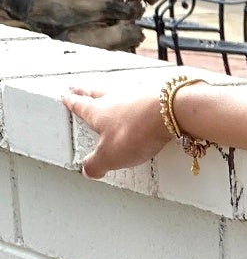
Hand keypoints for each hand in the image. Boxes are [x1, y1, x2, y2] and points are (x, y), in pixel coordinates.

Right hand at [59, 72, 198, 178]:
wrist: (169, 111)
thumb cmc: (136, 131)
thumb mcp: (111, 156)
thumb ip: (97, 164)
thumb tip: (87, 171)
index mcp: (97, 112)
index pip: (80, 106)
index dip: (71, 103)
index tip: (65, 96)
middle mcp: (113, 99)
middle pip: (94, 93)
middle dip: (84, 92)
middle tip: (76, 87)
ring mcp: (134, 94)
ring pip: (115, 91)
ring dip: (107, 91)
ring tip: (103, 91)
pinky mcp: (154, 95)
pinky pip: (138, 94)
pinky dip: (133, 95)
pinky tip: (137, 97)